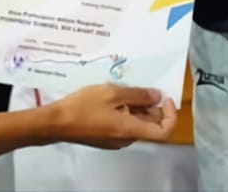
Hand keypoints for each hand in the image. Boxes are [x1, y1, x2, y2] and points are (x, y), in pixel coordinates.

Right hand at [43, 83, 177, 148]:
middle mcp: (127, 139)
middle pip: (150, 125)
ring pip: (135, 123)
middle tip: (140, 86)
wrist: (56, 123)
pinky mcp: (105, 137)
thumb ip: (137, 95)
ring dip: (136, 107)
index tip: (165, 98)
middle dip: (151, 106)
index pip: (164, 131)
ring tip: (121, 88)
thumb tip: (157, 97)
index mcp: (132, 130)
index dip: (171, 115)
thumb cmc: (84, 106)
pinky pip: (123, 124)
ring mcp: (115, 140)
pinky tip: (110, 98)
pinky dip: (124, 111)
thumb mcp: (111, 93)